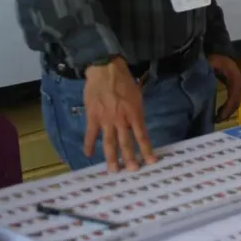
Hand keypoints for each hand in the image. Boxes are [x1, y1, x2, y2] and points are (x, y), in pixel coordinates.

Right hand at [83, 57, 155, 172]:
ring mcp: (106, 120)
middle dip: (130, 159)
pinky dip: (88, 145)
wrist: (106, 70)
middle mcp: (121, 120)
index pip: (142, 136)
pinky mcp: (92, 117)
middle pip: (126, 143)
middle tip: (133, 171)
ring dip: (112, 158)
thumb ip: (136, 112)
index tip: (151, 162)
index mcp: (134, 114)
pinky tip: (88, 155)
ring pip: (109, 143)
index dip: (147, 150)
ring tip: (114, 170)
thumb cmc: (124, 81)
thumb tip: (137, 125)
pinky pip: (90, 134)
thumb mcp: (137, 96)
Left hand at [207, 54, 240, 122]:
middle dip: (228, 112)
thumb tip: (200, 94)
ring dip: (229, 110)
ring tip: (218, 118)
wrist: (220, 50)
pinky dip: (229, 106)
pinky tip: (220, 111)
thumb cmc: (213, 58)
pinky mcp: (236, 85)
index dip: (227, 108)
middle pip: (237, 101)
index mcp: (234, 77)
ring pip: (237, 101)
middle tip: (217, 120)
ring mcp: (239, 83)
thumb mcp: (209, 65)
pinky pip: (235, 98)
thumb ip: (205, 77)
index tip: (218, 118)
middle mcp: (240, 81)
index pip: (233, 96)